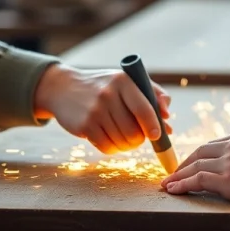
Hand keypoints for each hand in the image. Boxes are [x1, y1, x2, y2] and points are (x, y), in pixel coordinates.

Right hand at [33, 64, 172, 153]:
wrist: (62, 88)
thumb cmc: (102, 86)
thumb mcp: (126, 81)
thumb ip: (152, 94)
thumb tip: (167, 116)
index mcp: (123, 82)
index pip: (145, 109)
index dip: (154, 126)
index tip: (156, 135)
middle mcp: (109, 95)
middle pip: (134, 132)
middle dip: (139, 140)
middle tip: (136, 137)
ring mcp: (95, 111)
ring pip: (122, 142)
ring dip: (126, 145)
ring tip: (121, 136)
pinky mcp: (84, 125)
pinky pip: (107, 147)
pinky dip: (112, 148)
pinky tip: (109, 138)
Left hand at [161, 127, 229, 208]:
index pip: (220, 142)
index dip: (205, 153)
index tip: (198, 160)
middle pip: (202, 151)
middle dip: (186, 162)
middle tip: (176, 172)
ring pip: (195, 165)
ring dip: (178, 175)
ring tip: (168, 184)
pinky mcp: (228, 180)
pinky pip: (197, 181)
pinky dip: (181, 185)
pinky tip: (172, 190)